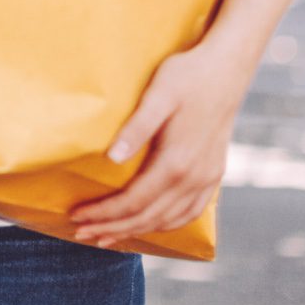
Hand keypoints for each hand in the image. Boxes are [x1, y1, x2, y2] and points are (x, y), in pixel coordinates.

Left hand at [68, 40, 255, 249]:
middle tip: (81, 233)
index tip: (76, 217)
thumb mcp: (158, 94)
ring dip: (136, 232)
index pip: (133, 202)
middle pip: (147, 217)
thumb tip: (112, 158)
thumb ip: (137, 127)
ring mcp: (207, 178)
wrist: (228, 68)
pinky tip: (150, 225)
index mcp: (176, 162)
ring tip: (108, 236)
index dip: (104, 213)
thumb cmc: (187, 75)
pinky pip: (190, 212)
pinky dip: (166, 224)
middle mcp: (194, 178)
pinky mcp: (214, 174)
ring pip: (168, 220)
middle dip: (112, 228)